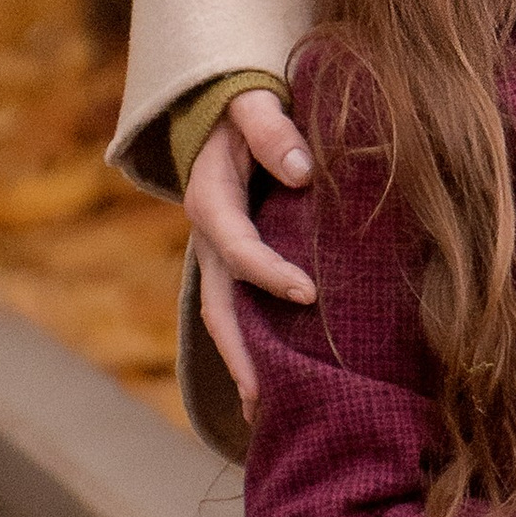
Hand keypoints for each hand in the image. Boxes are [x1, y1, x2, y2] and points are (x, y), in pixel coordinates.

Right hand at [187, 91, 315, 418]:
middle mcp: (208, 237)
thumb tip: (304, 170)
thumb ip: (273, 130)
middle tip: (266, 398)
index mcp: (210, 198)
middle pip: (218, 304)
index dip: (268, 272)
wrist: (225, 107)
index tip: (307, 294)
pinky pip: (240, 310)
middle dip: (240, 353)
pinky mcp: (235, 264)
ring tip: (265, 415)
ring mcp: (218, 256)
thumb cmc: (248, 104)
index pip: (236, 245)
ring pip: (225, 317)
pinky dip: (254, 347)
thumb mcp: (254, 102)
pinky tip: (276, 385)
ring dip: (243, 364)